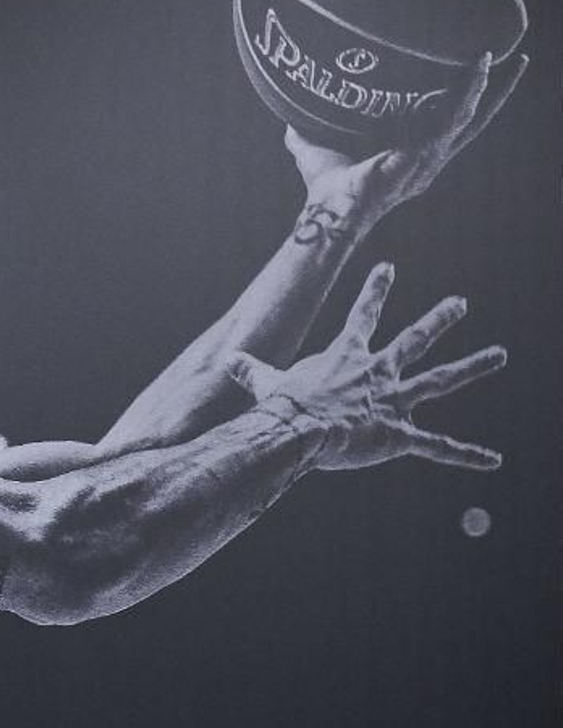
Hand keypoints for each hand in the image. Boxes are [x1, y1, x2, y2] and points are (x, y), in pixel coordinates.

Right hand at [226, 263, 505, 471]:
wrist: (297, 429)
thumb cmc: (281, 405)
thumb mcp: (265, 382)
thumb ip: (251, 370)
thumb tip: (228, 361)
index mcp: (346, 357)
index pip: (363, 315)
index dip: (375, 290)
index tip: (388, 267)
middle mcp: (376, 373)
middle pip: (414, 340)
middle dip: (438, 319)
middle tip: (459, 303)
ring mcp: (392, 402)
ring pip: (440, 380)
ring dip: (472, 367)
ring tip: (498, 354)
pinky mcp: (399, 434)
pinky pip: (438, 446)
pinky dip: (467, 455)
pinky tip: (494, 460)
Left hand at [286, 51, 527, 229]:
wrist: (330, 208)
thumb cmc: (327, 188)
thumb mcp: (316, 152)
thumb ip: (306, 136)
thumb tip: (290, 122)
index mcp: (412, 160)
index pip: (446, 126)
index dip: (462, 104)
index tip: (472, 79)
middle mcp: (429, 160)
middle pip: (473, 120)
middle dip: (495, 92)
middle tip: (514, 62)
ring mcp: (431, 158)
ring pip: (471, 115)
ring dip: (489, 86)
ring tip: (501, 57)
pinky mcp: (426, 153)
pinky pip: (455, 115)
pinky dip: (468, 91)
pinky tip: (478, 68)